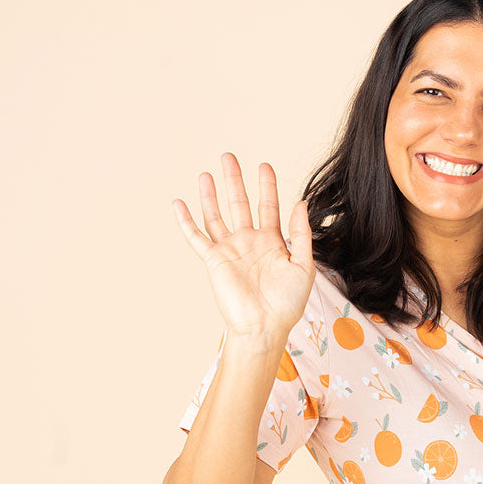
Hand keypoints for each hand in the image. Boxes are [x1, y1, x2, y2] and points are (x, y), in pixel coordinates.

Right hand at [172, 153, 314, 339]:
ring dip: (211, 195)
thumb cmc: (288, 303)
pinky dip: (186, 221)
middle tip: (229, 156)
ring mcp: (230, 250)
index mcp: (272, 243)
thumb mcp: (303, 265)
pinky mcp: (214, 261)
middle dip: (235, 180)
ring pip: (216, 215)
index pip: (268, 207)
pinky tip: (178, 203)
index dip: (267, 186)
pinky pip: (196, 237)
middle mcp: (249, 242)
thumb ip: (301, 234)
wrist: (265, 327)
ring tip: (207, 173)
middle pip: (239, 204)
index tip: (264, 166)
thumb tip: (300, 203)